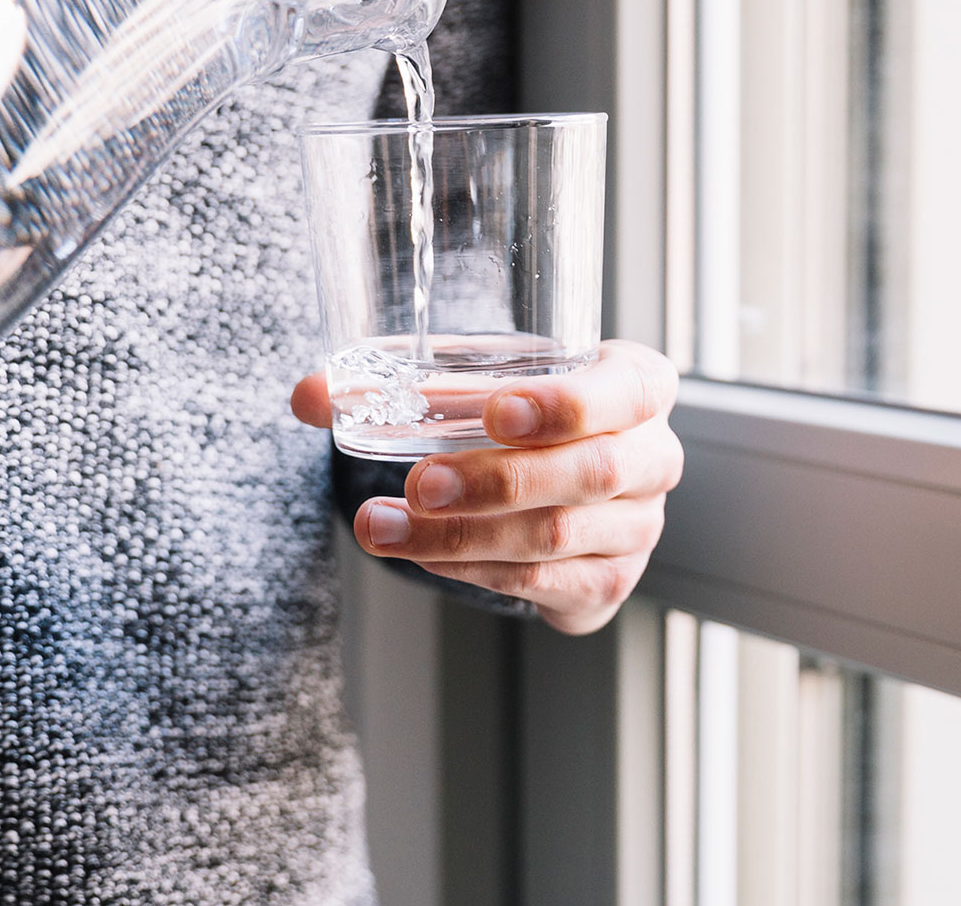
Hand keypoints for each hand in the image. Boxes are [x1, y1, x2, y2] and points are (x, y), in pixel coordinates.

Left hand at [294, 340, 682, 635]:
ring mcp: (637, 527)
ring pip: (554, 536)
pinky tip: (422, 553)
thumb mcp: (479, 380)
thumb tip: (307, 394)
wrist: (564, 483)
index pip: (628, 391)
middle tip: (420, 482)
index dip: (566, 404)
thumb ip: (400, 379)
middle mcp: (653, 457)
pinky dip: (474, 568)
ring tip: (385, 525)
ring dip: (462, 534)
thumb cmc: (527, 413)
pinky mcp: (606, 582)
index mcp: (639, 386)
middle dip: (495, 480)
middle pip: (587, 473)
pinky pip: (540, 581)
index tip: (496, 412)